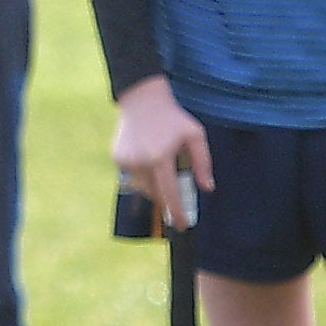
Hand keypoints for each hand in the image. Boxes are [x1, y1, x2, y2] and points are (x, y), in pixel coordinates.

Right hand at [112, 76, 210, 235]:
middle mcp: (140, 162)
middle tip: (175, 189)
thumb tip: (208, 188)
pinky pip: (133, 176)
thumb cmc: (173, 117)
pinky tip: (147, 154)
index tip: (182, 225)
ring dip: (154, 183)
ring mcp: (126, 161)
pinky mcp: (117, 158)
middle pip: (156, 193)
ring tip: (159, 161)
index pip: (169, 193)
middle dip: (167, 196)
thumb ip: (202, 163)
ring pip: (143, 186)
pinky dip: (142, 173)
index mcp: (159, 157)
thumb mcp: (195, 135)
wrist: (142, 99)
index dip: (177, 211)